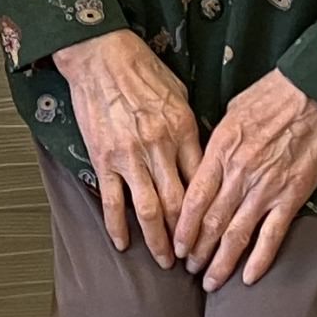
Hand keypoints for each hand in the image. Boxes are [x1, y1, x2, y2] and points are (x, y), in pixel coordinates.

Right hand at [52, 29, 199, 266]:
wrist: (100, 54)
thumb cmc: (142, 69)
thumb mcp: (179, 94)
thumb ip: (190, 129)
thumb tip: (202, 156)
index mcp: (184, 130)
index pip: (203, 181)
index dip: (210, 212)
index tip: (215, 230)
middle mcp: (161, 147)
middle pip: (180, 204)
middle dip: (189, 236)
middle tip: (196, 259)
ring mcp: (130, 156)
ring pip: (149, 209)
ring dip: (159, 240)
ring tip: (166, 262)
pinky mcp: (103, 158)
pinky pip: (112, 200)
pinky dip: (117, 225)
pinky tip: (123, 244)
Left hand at [174, 68, 316, 288]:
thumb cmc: (274, 93)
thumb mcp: (233, 111)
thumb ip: (218, 141)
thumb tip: (207, 161)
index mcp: (220, 151)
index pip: (194, 199)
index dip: (182, 228)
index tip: (175, 245)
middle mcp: (239, 174)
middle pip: (211, 223)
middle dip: (196, 251)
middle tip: (188, 268)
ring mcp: (266, 188)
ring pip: (236, 235)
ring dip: (221, 262)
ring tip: (210, 281)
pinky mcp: (293, 195)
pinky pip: (272, 235)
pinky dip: (260, 259)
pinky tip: (249, 278)